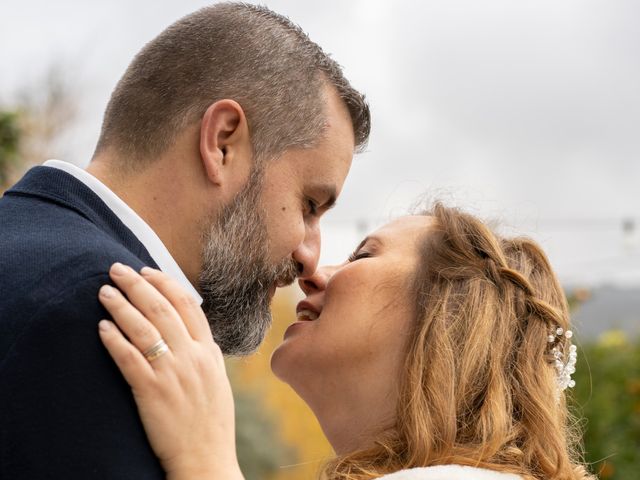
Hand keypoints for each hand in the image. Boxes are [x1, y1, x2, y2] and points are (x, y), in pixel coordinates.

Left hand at [97, 263, 242, 479]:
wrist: (206, 459)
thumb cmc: (211, 422)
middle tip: (117, 270)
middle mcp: (193, 357)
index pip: (188, 305)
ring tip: (104, 293)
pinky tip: (102, 328)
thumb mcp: (217, 380)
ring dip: (121, 307)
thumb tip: (187, 330)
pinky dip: (115, 340)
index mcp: (209, 352)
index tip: (147, 270)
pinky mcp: (152, 392)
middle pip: (162, 309)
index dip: (165, 283)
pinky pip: (130, 359)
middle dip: (138, 285)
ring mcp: (173, 373)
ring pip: (144, 329)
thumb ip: (203, 353)